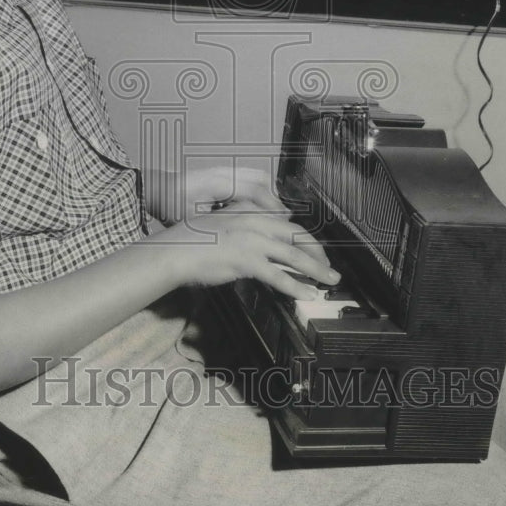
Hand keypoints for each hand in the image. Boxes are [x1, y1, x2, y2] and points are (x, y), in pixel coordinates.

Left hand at [148, 165, 289, 224]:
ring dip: (267, 194)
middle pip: (261, 180)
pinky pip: (247, 177)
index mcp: (218, 184)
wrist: (158, 191)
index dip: (271, 207)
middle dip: (274, 200)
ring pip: (256, 177)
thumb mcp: (194, 221)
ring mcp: (223, 170)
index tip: (282, 221)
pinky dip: (257, 190)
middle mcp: (223, 173)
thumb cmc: (172, 205)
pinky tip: (257, 206)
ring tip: (273, 214)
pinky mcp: (221, 173)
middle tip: (283, 218)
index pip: (255, 191)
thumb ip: (218, 226)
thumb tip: (240, 237)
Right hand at [160, 199, 338, 300]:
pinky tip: (306, 293)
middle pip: (298, 237)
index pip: (288, 224)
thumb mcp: (223, 221)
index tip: (315, 252)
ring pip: (294, 256)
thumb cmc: (194, 239)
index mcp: (251, 211)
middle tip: (329, 268)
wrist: (176, 250)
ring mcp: (253, 241)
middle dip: (318, 254)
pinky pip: (278, 275)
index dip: (306, 240)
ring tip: (329, 281)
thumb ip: (245, 225)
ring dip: (316, 270)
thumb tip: (264, 238)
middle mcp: (256, 222)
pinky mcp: (247, 260)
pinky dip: (295, 286)